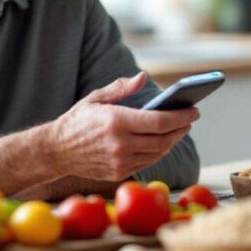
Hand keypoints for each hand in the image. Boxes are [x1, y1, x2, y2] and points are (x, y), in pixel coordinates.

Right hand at [45, 72, 199, 181]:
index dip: (181, 116)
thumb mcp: (96, 98)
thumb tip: (143, 77)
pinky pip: (147, 162)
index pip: (159, 121)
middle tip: (190, 119)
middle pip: (163, 139)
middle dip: (181, 128)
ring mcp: (120, 161)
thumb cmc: (77, 121)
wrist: (56, 151)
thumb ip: (121, 88)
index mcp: (116, 121)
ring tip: (178, 129)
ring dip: (172, 141)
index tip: (194, 110)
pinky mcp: (119, 173)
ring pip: (158, 152)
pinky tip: (162, 141)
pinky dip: (158, 151)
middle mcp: (120, 144)